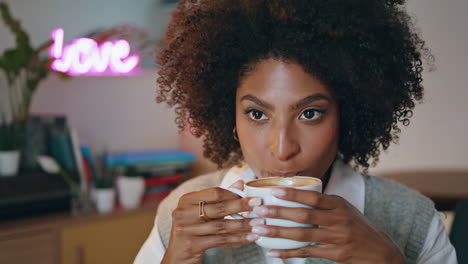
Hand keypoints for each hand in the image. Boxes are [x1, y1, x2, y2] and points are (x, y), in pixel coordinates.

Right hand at [162, 181, 261, 263]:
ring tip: (259, 224)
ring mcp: (185, 230)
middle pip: (218, 208)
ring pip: (220, 226)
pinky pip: (220, 240)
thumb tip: (240, 183)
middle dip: (241, 207)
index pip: (214, 192)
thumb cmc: (193, 229)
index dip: (234, 194)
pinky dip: (237, 238)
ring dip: (242, 224)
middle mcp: (183, 213)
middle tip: (260, 206)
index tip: (252, 197)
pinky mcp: (191, 245)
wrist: (177, 256)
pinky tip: (250, 237)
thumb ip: (220, 197)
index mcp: (186, 200)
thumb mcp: (202, 212)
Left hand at [250, 188, 405, 263]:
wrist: (381, 252)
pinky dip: (289, 252)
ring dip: (278, 232)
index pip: (313, 197)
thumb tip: (296, 195)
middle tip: (259, 211)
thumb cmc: (358, 228)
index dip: (293, 194)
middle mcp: (338, 219)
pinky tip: (273, 252)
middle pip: (304, 215)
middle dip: (278, 212)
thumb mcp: (345, 210)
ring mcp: (337, 238)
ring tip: (260, 230)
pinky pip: (308, 252)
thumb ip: (324, 204)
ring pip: (303, 234)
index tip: (274, 191)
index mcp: (338, 205)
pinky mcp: (336, 254)